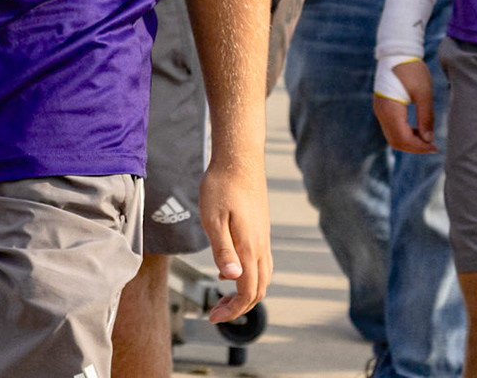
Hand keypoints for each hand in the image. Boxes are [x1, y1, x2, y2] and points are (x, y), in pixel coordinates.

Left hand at [198, 154, 271, 324]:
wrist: (240, 158)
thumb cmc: (221, 186)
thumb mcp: (213, 219)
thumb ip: (223, 250)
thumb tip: (230, 279)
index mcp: (249, 247)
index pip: (248, 292)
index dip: (232, 310)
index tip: (213, 318)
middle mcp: (260, 246)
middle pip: (258, 289)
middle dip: (239, 307)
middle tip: (216, 313)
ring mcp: (263, 237)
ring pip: (262, 276)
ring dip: (246, 292)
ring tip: (223, 296)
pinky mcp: (261, 229)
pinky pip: (260, 261)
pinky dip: (248, 274)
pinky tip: (228, 268)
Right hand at [373, 58, 436, 152]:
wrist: (397, 53)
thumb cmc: (412, 70)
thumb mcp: (423, 93)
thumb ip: (426, 118)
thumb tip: (428, 140)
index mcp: (390, 109)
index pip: (403, 138)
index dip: (419, 147)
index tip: (435, 147)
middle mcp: (381, 112)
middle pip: (395, 141)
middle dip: (414, 148)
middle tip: (432, 146)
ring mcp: (380, 110)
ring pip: (392, 136)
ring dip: (409, 142)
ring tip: (426, 139)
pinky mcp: (382, 107)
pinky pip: (391, 128)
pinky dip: (404, 134)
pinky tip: (417, 130)